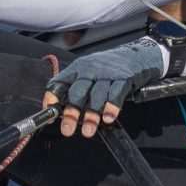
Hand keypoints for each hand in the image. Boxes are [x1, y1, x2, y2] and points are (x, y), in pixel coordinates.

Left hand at [46, 33, 166, 139]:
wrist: (135, 54)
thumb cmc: (107, 68)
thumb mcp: (87, 72)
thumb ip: (74, 89)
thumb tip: (57, 110)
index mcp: (78, 68)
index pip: (60, 82)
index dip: (52, 98)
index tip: (49, 114)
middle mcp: (90, 70)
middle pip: (78, 92)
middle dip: (72, 112)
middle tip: (67, 129)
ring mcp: (107, 73)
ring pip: (96, 95)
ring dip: (92, 115)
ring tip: (88, 130)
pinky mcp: (124, 78)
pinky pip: (116, 93)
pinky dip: (112, 107)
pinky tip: (108, 117)